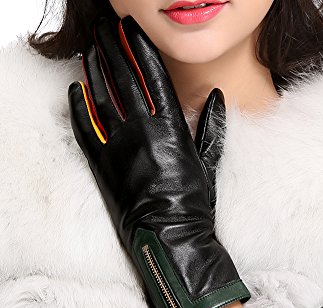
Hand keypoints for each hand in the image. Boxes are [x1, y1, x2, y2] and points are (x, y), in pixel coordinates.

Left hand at [68, 15, 249, 307]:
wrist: (170, 237)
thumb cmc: (194, 204)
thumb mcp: (209, 162)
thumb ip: (212, 126)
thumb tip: (217, 96)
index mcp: (171, 127)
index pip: (152, 76)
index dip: (140, 49)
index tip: (132, 29)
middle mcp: (142, 130)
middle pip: (123, 78)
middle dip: (113, 47)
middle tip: (105, 26)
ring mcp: (118, 146)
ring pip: (100, 97)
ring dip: (94, 68)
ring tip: (91, 47)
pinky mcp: (102, 164)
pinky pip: (85, 128)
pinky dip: (79, 106)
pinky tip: (76, 87)